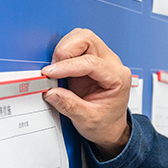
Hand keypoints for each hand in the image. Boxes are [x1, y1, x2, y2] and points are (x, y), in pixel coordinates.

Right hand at [41, 28, 132, 157]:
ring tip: (56, 70)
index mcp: (118, 77)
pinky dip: (63, 54)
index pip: (91, 62)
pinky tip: (59, 69)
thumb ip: (69, 105)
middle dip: (66, 50)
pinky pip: (75, 46)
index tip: (50, 73)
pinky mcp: (89, 60)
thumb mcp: (87, 120)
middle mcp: (111, 64)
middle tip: (53, 70)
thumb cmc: (106, 124)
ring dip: (64, 50)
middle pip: (87, 39)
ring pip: (80, 37)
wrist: (110, 129)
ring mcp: (101, 59)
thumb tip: (51, 91)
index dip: (67, 66)